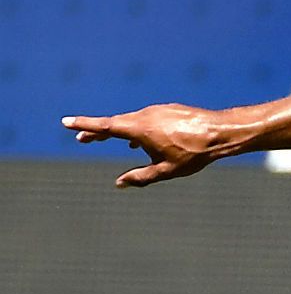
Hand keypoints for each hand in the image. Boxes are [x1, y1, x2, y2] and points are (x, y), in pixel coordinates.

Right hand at [62, 104, 232, 187]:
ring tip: (105, 139)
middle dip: (97, 131)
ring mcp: (157, 110)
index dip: (84, 125)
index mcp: (138, 128)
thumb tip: (119, 184)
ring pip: (132, 121)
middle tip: (82, 138)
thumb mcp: (166, 170)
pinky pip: (147, 119)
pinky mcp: (169, 110)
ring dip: (119, 130)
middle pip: (115, 123)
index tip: (66, 122)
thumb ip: (140, 177)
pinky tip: (138, 141)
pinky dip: (137, 128)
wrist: (221, 132)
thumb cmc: (194, 153)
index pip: (104, 126)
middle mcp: (144, 115)